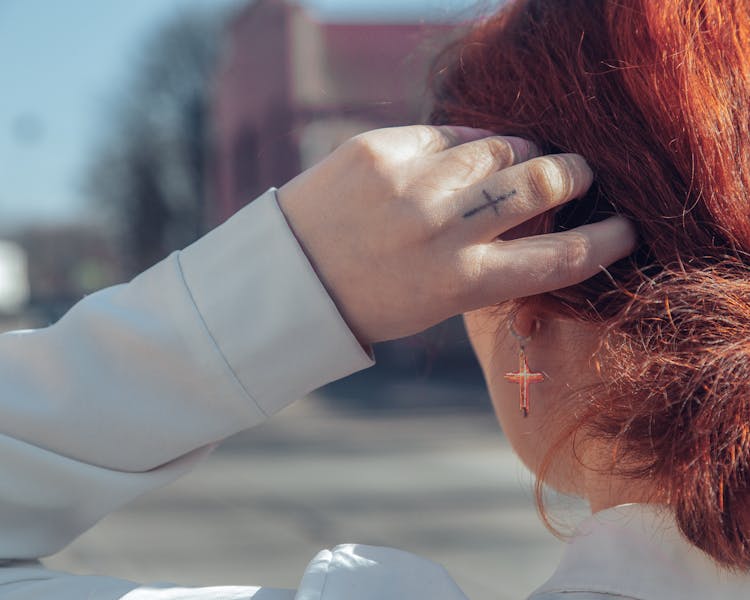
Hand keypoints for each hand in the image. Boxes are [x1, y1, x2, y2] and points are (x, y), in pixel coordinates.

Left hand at [277, 125, 635, 344]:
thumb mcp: (437, 301)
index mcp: (460, 284)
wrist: (291, 275)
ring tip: (522, 157)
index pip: (561, 258)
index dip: (607, 241)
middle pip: (540, 185)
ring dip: (522, 151)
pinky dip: (468, 143)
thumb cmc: (374, 298)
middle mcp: (441, 232)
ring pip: (500, 146)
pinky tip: (466, 154)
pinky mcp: (380, 149)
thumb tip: (542, 215)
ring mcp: (410, 185)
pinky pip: (448, 134)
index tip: (628, 228)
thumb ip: (490, 263)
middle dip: (573, 175)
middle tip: (578, 173)